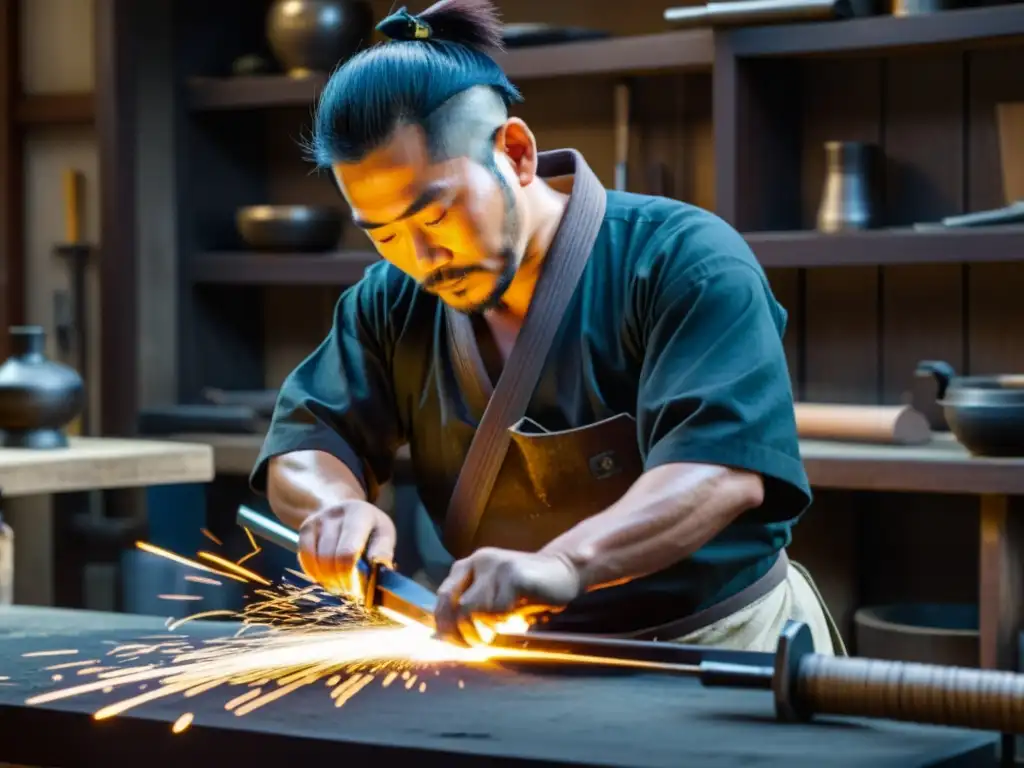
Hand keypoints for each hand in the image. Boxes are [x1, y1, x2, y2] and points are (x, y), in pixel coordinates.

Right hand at [296, 500, 395, 599]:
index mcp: (359, 513)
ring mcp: (317, 519)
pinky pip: (305, 559)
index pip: (347, 551)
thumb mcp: (384, 535)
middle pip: (329, 558)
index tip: (359, 588)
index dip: (350, 575)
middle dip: (339, 580)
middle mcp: (335, 513)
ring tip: (340, 584)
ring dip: (327, 579)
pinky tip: (327, 577)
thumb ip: (383, 552)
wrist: (348, 510)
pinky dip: (315, 573)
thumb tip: (380, 569)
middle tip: (350, 590)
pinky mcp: (305, 528)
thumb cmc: (370, 529)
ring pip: (316, 561)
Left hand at [434, 547, 582, 644]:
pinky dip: (501, 622)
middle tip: (473, 645)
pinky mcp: (513, 574)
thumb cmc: (525, 591)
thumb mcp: (493, 598)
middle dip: (459, 632)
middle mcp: (478, 561)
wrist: (563, 571)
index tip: (454, 644)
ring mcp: (496, 566)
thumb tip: (444, 636)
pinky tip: (511, 622)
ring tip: (492, 636)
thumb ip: (470, 608)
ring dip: (480, 630)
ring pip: (471, 608)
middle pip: (452, 604)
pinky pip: (497, 609)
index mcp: (468, 565)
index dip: (444, 624)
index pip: (442, 597)